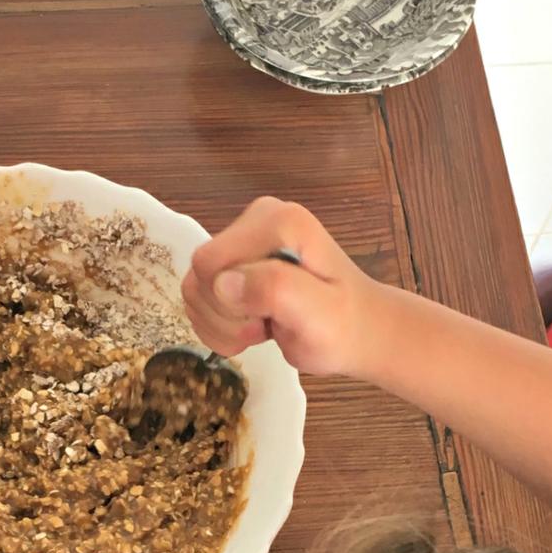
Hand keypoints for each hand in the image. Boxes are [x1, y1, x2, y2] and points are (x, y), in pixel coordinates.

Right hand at [181, 197, 381, 376]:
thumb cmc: (343, 326)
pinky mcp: (235, 263)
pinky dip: (217, 326)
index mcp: (277, 221)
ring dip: (220, 325)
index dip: (227, 303)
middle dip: (224, 316)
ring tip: (258, 330)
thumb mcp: (318, 313)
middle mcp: (255, 220)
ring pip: (196, 290)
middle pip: (200, 276)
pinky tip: (249, 330)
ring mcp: (243, 241)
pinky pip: (200, 298)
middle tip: (263, 328)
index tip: (263, 321)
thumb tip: (223, 282)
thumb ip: (274, 289)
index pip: (211, 263)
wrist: (356, 332)